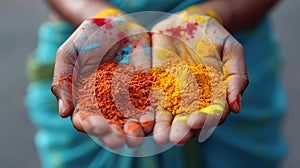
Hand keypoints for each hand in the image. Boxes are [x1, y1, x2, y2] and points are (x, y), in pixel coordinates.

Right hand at [51, 16, 152, 148]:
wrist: (115, 24)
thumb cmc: (88, 38)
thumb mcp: (69, 53)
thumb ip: (63, 80)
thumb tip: (64, 113)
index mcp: (86, 100)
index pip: (86, 119)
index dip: (90, 125)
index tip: (94, 125)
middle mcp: (107, 105)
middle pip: (109, 126)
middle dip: (112, 135)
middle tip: (117, 141)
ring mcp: (127, 99)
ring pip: (130, 120)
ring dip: (133, 131)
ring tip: (135, 137)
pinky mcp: (145, 89)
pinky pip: (148, 104)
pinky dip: (149, 114)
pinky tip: (150, 120)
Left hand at [151, 14, 248, 144]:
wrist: (188, 21)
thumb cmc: (214, 36)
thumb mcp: (232, 51)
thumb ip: (236, 76)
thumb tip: (236, 106)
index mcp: (214, 95)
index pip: (212, 112)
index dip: (206, 118)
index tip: (199, 122)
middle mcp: (194, 99)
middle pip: (189, 118)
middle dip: (183, 129)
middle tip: (177, 137)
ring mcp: (174, 93)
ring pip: (170, 114)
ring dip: (165, 126)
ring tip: (160, 137)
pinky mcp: (157, 85)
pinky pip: (152, 99)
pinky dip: (149, 111)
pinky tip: (145, 121)